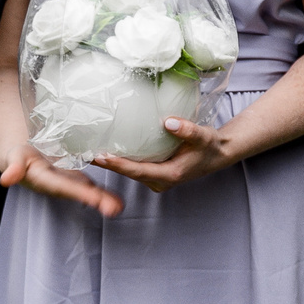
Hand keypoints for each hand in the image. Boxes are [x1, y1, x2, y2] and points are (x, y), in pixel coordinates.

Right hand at [0, 142, 124, 217]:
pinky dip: (104, 194)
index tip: (93, 199)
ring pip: (88, 193)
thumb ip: (13, 167)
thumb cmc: (17, 155)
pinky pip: (92, 187)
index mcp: (44, 180)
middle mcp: (58, 185)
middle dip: (96, 200)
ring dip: (103, 200)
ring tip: (119, 208)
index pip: (62, 186)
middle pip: (79, 193)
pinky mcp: (76, 179)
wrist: (22, 156)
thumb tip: (6, 179)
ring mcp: (69, 183)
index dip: (77, 192)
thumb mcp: (14, 158)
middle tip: (114, 208)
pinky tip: (120, 202)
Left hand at [97, 114, 237, 192]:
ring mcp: (157, 179)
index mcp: (170, 174)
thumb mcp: (203, 136)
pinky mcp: (155, 174)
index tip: (101, 157)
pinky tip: (108, 151)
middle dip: (107, 165)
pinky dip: (121, 162)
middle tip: (85, 153)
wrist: (218, 154)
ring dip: (111, 164)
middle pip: (128, 174)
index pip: (138, 171)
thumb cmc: (211, 145)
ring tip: (90, 151)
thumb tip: (167, 122)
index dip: (119, 165)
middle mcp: (160, 181)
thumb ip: (187, 130)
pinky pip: (134, 169)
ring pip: (130, 173)